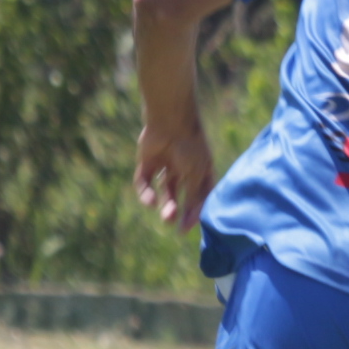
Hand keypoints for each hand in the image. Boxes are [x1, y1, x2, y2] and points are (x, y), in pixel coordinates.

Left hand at [133, 117, 214, 231]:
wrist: (170, 120)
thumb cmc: (189, 147)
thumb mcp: (196, 175)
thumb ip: (193, 196)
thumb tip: (190, 217)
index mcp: (202, 170)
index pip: (201, 195)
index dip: (195, 212)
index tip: (186, 228)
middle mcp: (185, 168)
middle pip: (182, 194)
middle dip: (178, 209)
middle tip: (172, 225)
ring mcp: (167, 165)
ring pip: (165, 190)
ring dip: (166, 204)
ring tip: (164, 216)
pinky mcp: (148, 162)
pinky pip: (146, 182)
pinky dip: (147, 193)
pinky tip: (151, 201)